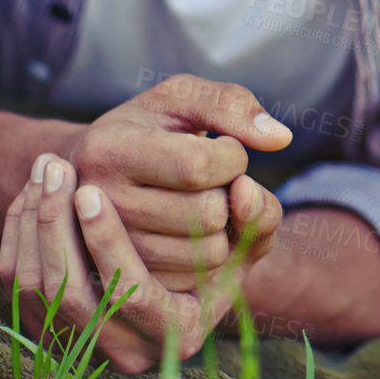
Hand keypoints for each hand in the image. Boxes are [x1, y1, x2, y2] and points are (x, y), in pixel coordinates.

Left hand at [0, 155, 246, 374]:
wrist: (178, 261)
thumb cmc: (220, 245)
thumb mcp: (253, 235)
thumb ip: (262, 215)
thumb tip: (244, 191)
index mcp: (182, 330)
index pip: (137, 291)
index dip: (109, 242)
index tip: (94, 190)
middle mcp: (132, 349)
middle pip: (79, 294)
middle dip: (58, 226)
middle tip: (59, 170)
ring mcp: (88, 342)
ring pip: (44, 288)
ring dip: (37, 224)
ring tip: (46, 170)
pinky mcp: (51, 328)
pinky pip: (20, 283)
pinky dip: (20, 233)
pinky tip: (34, 190)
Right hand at [55, 75, 290, 290]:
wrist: (99, 169)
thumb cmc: (152, 127)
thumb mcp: (185, 98)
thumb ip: (234, 106)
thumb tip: (281, 139)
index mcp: (108, 151)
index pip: (199, 166)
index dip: (232, 156)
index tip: (224, 147)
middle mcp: (98, 205)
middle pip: (207, 214)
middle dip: (228, 191)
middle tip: (208, 177)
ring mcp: (105, 250)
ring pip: (208, 251)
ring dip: (224, 224)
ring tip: (197, 199)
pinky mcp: (126, 280)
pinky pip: (198, 278)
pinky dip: (210, 253)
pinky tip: (190, 228)